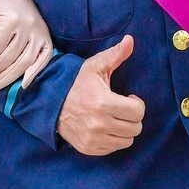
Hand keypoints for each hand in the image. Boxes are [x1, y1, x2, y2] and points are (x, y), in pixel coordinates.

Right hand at [56, 36, 143, 155]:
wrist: (50, 101)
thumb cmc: (76, 82)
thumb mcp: (95, 66)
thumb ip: (116, 54)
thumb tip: (130, 39)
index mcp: (104, 103)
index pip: (138, 112)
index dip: (136, 103)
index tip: (127, 98)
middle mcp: (99, 124)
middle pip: (135, 128)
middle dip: (132, 117)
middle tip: (121, 108)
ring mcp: (93, 139)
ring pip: (126, 141)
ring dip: (124, 129)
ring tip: (114, 117)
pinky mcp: (88, 148)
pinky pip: (113, 149)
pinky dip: (112, 139)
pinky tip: (104, 127)